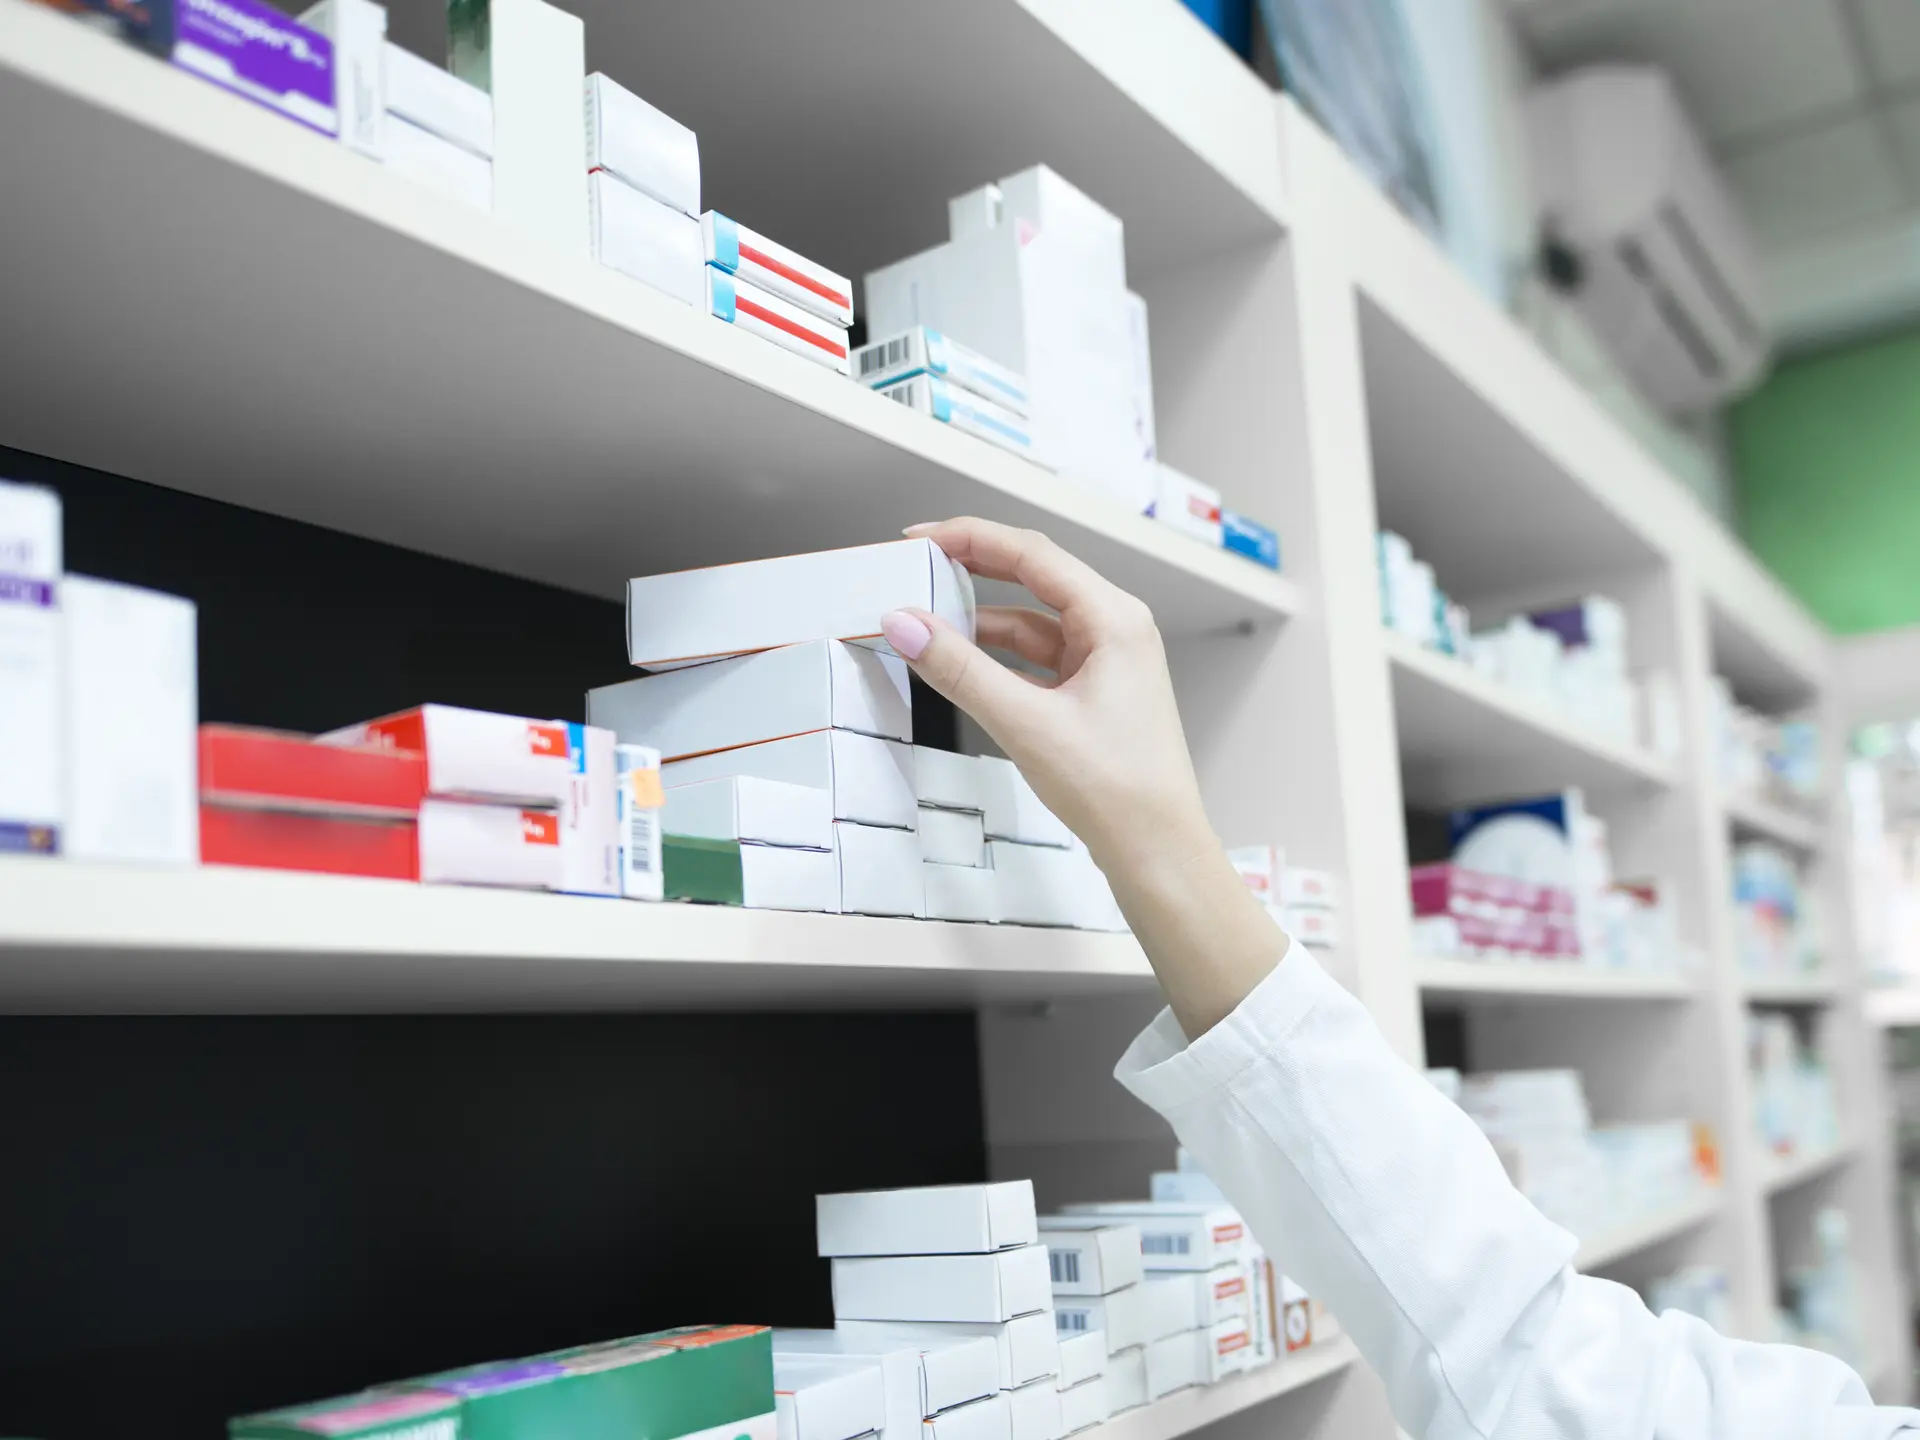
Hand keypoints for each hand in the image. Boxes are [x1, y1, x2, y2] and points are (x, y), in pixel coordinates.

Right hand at [879, 517, 1212, 880]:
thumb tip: (906, 624)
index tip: (920, 539)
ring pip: (1032, 619)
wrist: (1157, 851)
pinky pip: (1038, 655)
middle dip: (973, 568)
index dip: (970, 538)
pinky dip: (998, 654)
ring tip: (928, 618)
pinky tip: (962, 661)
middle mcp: (1116, 629)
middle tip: (918, 565)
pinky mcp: (1094, 691)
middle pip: (1033, 577)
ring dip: (981, 617)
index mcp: (1115, 619)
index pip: (1032, 554)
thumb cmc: (1117, 790)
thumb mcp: (1026, 723)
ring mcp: (1107, 660)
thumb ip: (960, 669)